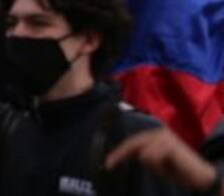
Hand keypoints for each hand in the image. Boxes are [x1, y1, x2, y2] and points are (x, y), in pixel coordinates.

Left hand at [105, 127, 220, 191]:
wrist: (200, 177)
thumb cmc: (178, 170)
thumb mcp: (156, 162)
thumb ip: (143, 155)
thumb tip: (125, 153)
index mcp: (154, 135)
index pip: (132, 142)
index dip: (119, 152)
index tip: (108, 163)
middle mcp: (157, 132)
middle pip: (132, 143)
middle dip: (120, 155)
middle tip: (109, 165)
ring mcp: (163, 136)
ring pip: (142, 153)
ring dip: (153, 166)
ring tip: (167, 167)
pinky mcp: (167, 144)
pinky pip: (151, 157)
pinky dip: (159, 166)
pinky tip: (171, 166)